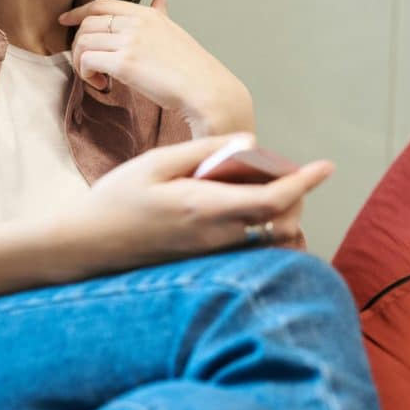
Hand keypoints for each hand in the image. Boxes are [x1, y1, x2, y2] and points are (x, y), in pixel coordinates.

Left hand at [60, 0, 254, 134]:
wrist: (206, 90)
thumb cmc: (193, 68)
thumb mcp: (175, 33)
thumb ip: (161, 15)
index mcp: (148, 15)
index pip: (102, 4)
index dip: (79, 11)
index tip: (66, 21)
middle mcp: (137, 23)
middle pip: (88, 23)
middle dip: (79, 44)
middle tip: (89, 64)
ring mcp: (130, 42)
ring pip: (83, 42)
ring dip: (82, 62)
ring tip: (97, 78)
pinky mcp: (124, 63)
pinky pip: (87, 61)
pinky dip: (87, 74)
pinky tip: (101, 85)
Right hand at [71, 135, 333, 269]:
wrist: (82, 250)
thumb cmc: (115, 201)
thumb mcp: (156, 164)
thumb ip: (204, 152)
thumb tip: (250, 142)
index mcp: (205, 208)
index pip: (272, 200)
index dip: (304, 183)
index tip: (326, 167)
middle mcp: (215, 239)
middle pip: (281, 225)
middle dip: (296, 200)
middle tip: (289, 174)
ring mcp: (211, 258)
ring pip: (270, 245)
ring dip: (283, 220)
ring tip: (272, 193)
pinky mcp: (204, 267)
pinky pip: (252, 255)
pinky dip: (266, 237)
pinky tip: (252, 218)